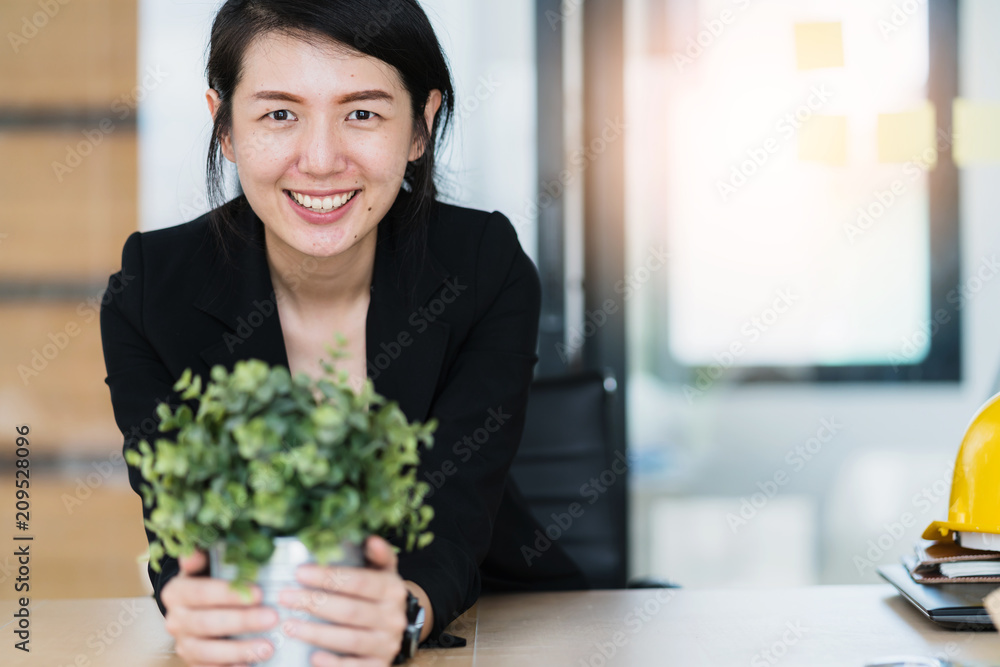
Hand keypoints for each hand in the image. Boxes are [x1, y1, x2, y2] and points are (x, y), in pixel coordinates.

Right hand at [161, 548, 279, 665]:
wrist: (196, 606)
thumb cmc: (211, 580)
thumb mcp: (207, 564)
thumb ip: (205, 556)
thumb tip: (195, 553)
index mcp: (176, 592)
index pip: (201, 592)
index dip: (229, 594)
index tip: (259, 593)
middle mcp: (175, 619)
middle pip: (207, 622)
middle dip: (242, 621)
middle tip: (272, 618)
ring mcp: (183, 644)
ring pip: (208, 651)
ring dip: (239, 650)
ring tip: (268, 648)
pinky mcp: (193, 662)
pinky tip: (251, 664)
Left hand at [278, 535, 408, 665]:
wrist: (399, 625)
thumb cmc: (380, 592)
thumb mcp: (384, 570)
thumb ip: (377, 555)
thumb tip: (371, 539)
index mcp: (393, 589)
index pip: (359, 582)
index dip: (329, 577)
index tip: (299, 573)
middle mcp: (393, 617)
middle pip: (351, 611)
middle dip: (315, 603)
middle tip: (285, 597)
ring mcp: (387, 644)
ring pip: (350, 640)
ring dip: (317, 633)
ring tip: (289, 625)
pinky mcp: (379, 665)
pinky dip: (334, 664)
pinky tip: (313, 657)